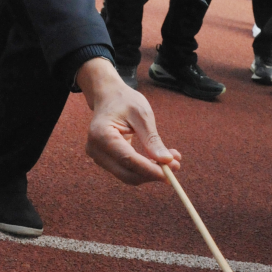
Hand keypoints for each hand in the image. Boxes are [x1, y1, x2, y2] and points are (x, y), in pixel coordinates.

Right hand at [76, 57, 180, 184]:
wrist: (108, 96)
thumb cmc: (125, 101)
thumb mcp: (142, 115)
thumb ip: (152, 139)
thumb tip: (167, 161)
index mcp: (102, 135)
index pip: (128, 160)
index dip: (150, 169)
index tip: (170, 173)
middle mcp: (96, 150)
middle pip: (127, 173)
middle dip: (152, 173)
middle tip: (176, 165)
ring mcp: (98, 157)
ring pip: (128, 175)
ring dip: (150, 172)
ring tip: (172, 160)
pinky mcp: (105, 161)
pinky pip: (126, 170)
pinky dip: (144, 168)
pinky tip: (159, 160)